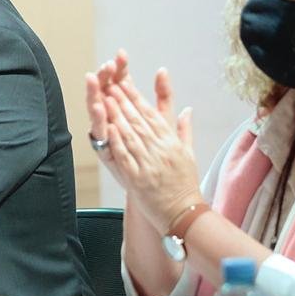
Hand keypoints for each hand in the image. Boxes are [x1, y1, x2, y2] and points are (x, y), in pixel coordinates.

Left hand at [87, 51, 199, 231]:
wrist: (184, 213)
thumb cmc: (185, 184)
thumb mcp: (189, 153)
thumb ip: (184, 129)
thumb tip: (186, 109)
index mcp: (171, 142)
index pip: (151, 114)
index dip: (136, 97)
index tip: (124, 83)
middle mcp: (161, 150)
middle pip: (139, 120)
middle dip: (123, 100)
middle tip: (109, 83)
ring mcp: (149, 164)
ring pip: (131, 135)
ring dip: (117, 116)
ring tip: (105, 99)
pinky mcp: (138, 179)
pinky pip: (126, 156)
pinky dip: (117, 141)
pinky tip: (107, 128)